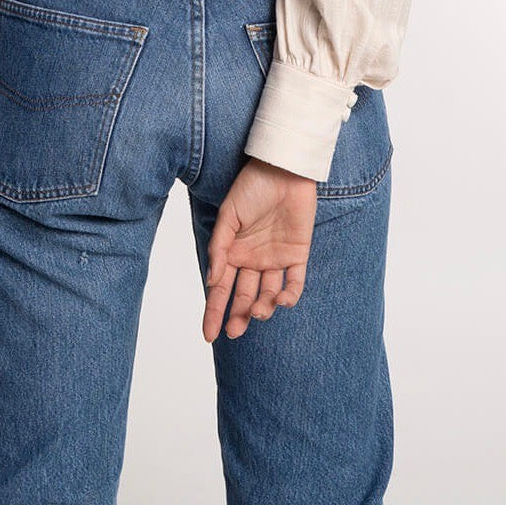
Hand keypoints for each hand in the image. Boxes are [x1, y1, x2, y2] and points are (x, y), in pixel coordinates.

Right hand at [202, 157, 316, 342]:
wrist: (283, 169)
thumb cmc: (252, 187)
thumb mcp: (229, 215)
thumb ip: (220, 247)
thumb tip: (212, 280)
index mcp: (233, 252)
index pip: (221, 288)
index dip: (214, 311)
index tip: (208, 335)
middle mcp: (253, 259)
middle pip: (244, 297)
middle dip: (238, 316)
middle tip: (234, 332)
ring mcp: (276, 258)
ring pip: (268, 294)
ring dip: (262, 307)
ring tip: (257, 312)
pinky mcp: (297, 255)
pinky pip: (294, 282)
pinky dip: (289, 296)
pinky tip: (281, 301)